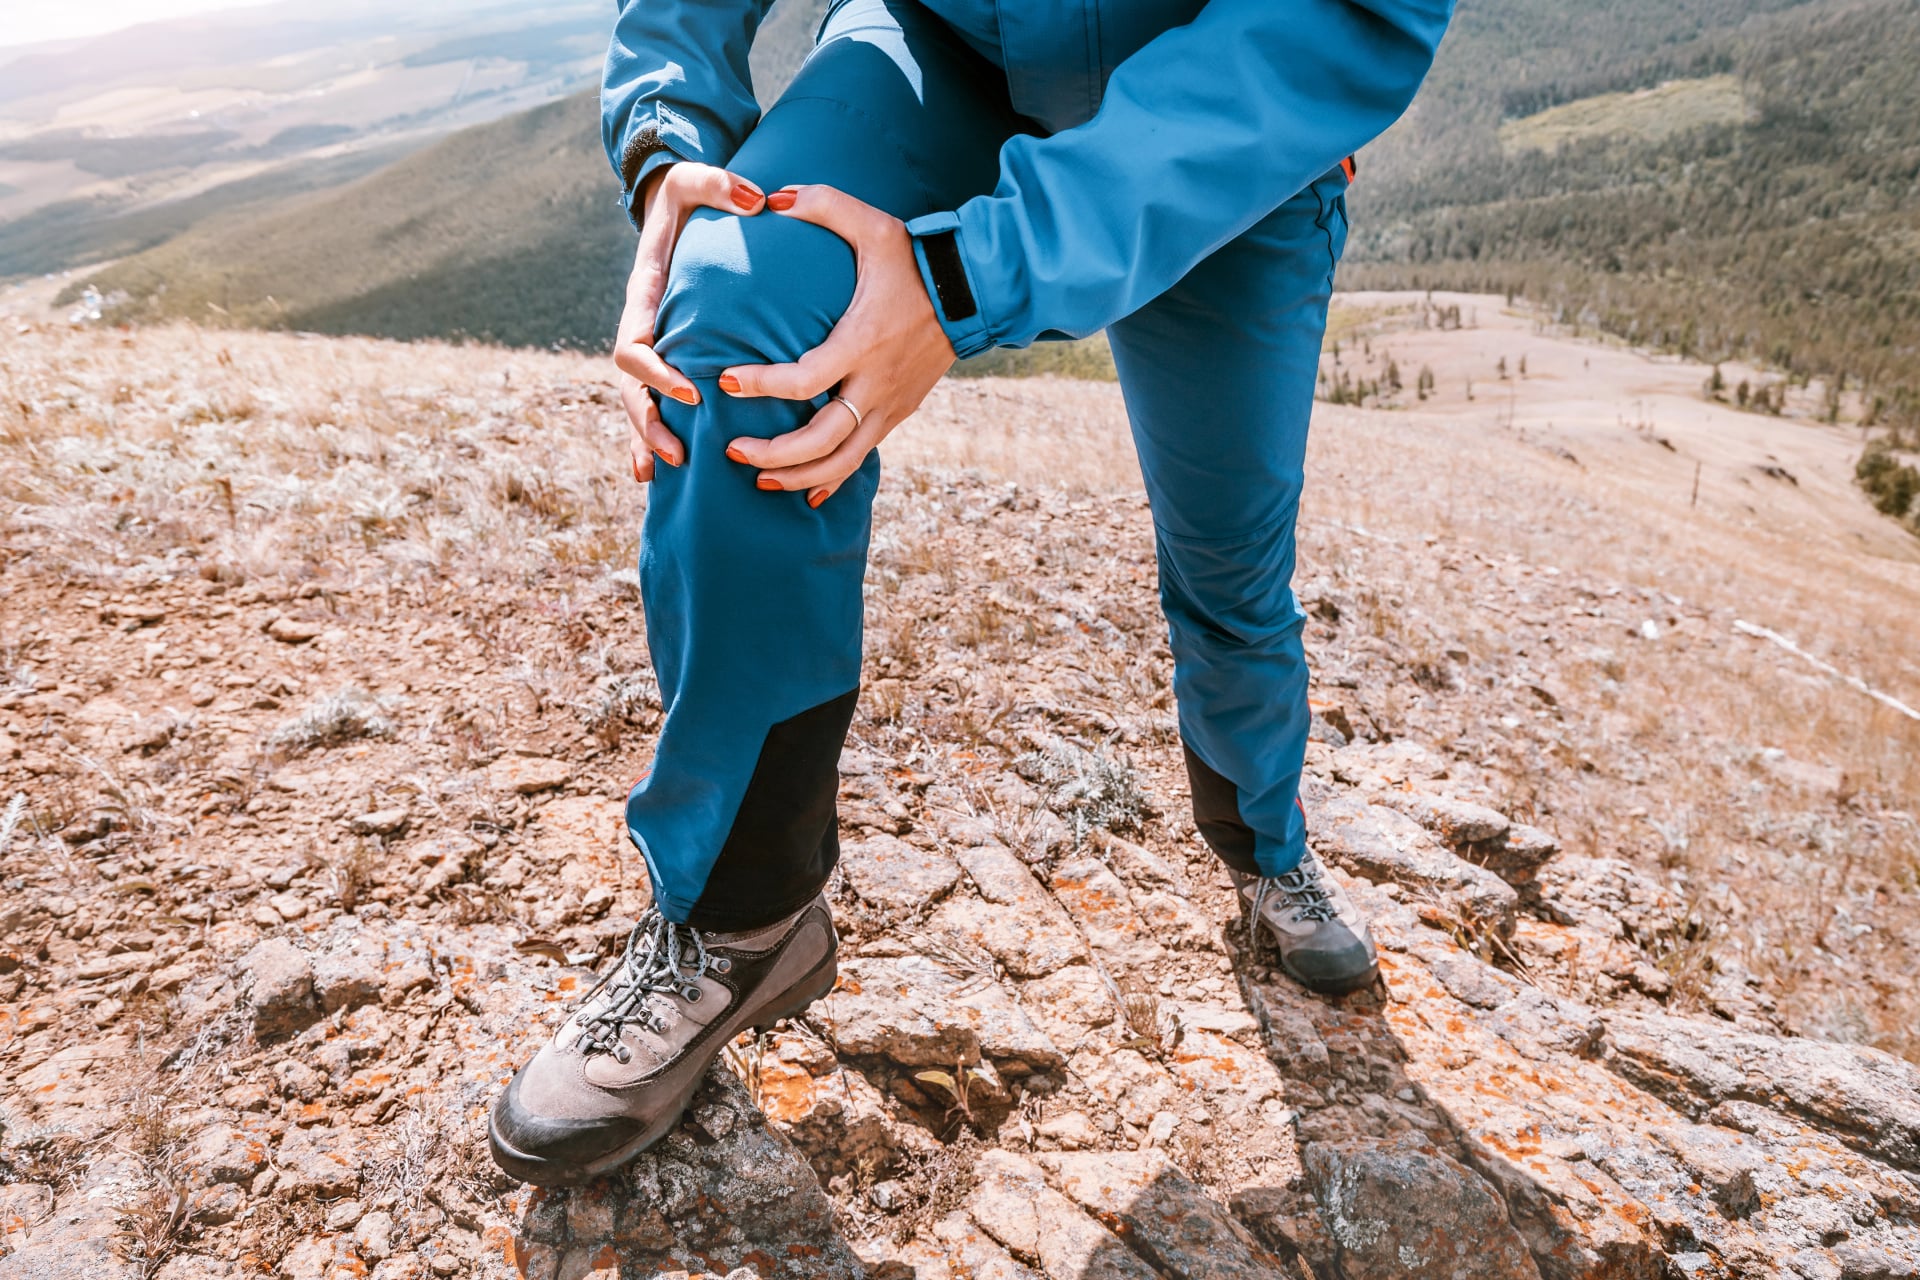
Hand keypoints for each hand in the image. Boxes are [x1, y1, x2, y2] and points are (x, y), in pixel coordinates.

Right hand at [615, 162, 764, 482]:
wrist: (673, 206)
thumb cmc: (688, 195)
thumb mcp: (697, 182)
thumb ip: (721, 185)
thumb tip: (757, 199)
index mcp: (644, 295)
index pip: (635, 345)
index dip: (657, 373)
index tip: (689, 390)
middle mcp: (642, 325)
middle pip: (630, 388)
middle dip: (650, 424)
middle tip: (681, 453)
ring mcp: (651, 344)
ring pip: (638, 403)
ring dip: (650, 438)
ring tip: (675, 469)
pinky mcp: (666, 354)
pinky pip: (655, 401)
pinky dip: (652, 436)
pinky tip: (659, 472)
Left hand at [716, 185, 956, 507]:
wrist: (972, 291)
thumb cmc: (914, 257)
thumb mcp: (871, 223)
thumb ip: (821, 203)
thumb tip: (770, 198)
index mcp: (862, 341)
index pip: (806, 380)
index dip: (762, 386)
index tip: (727, 382)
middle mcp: (876, 383)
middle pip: (822, 438)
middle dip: (774, 452)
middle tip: (732, 450)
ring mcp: (890, 404)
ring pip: (842, 460)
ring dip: (799, 476)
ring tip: (760, 480)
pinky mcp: (899, 413)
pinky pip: (862, 457)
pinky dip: (833, 479)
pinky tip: (806, 494)